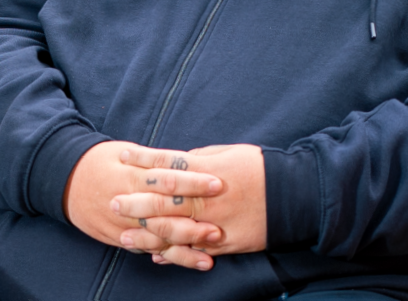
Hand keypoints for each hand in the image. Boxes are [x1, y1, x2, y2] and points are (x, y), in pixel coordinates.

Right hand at [63, 141, 226, 252]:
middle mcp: (126, 201)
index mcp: (130, 175)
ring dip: (186, 243)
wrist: (64, 181)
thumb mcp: (124, 152)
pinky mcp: (119, 238)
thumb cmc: (99, 161)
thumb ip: (154, 161)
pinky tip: (194, 260)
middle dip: (193, 220)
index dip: (193, 182)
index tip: (218, 183)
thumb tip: (189, 161)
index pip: (166, 179)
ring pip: (157, 237)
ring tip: (212, 246)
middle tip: (219, 224)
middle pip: (163, 212)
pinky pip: (148, 249)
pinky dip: (171, 256)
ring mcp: (121, 223)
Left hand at [111, 144, 266, 268]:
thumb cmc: (262, 168)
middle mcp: (205, 198)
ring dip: (146, 234)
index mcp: (205, 171)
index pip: (165, 164)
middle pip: (162, 201)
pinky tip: (154, 255)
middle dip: (134, 202)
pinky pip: (193, 250)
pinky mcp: (225, 243)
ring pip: (173, 231)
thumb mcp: (228, 154)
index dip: (141, 160)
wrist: (296, 195)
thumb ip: (199, 160)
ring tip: (123, 236)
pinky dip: (173, 253)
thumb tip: (176, 163)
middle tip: (111, 203)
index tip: (121, 157)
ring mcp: (214, 223)